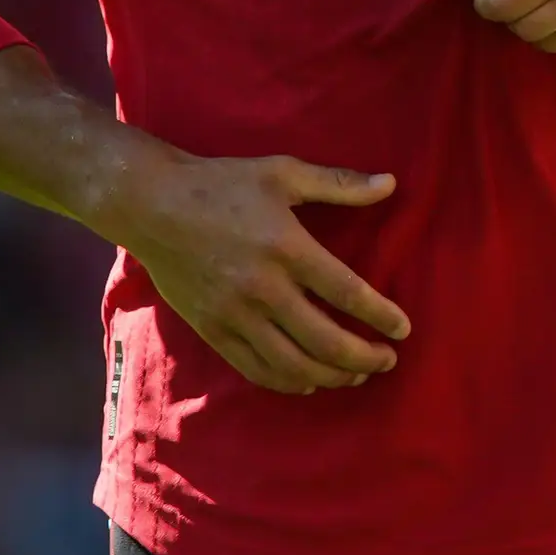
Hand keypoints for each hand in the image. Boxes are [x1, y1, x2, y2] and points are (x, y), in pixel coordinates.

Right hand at [110, 150, 412, 395]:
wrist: (152, 204)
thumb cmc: (222, 183)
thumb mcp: (283, 172)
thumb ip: (339, 184)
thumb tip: (391, 184)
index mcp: (287, 247)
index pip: (346, 292)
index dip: (380, 316)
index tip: (403, 329)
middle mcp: (263, 288)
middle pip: (324, 339)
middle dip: (363, 357)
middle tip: (388, 360)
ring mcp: (234, 314)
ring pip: (292, 363)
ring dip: (331, 375)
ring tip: (357, 374)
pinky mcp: (212, 329)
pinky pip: (255, 368)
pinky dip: (287, 382)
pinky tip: (309, 381)